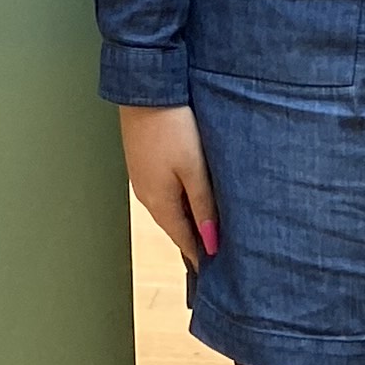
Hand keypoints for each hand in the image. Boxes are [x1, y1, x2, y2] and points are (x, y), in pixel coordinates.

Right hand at [119, 103, 215, 274]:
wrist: (145, 89)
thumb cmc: (173, 127)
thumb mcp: (195, 169)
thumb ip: (203, 205)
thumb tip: (210, 243)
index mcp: (159, 203)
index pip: (184, 242)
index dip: (202, 258)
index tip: (219, 275)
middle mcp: (147, 196)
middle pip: (176, 227)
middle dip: (197, 241)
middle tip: (221, 255)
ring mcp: (143, 178)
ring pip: (170, 209)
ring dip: (189, 219)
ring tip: (211, 229)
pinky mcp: (144, 163)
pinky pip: (164, 192)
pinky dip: (180, 200)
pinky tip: (193, 196)